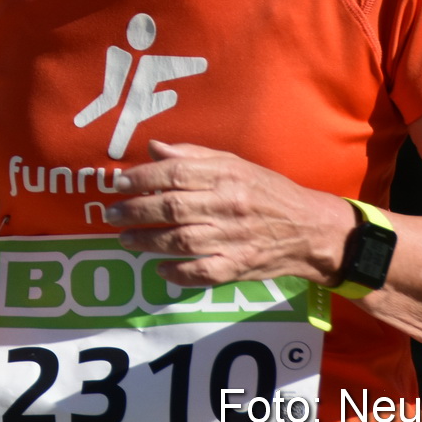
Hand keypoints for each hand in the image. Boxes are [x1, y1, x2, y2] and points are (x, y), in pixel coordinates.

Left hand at [106, 140, 352, 286]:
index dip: (142, 178)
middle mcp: (227, 205)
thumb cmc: (268, 191)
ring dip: (147, 241)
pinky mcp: (238, 266)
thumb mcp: (235, 164)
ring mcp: (233, 238)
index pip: (175, 173)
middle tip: (111, 214)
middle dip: (135, 210)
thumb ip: (192, 156)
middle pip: (172, 207)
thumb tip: (153, 148)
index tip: (117, 183)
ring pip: (180, 241)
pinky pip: (201, 272)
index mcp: (226, 175)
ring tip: (125, 239)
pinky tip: (159, 268)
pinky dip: (176, 273)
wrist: (310, 229)